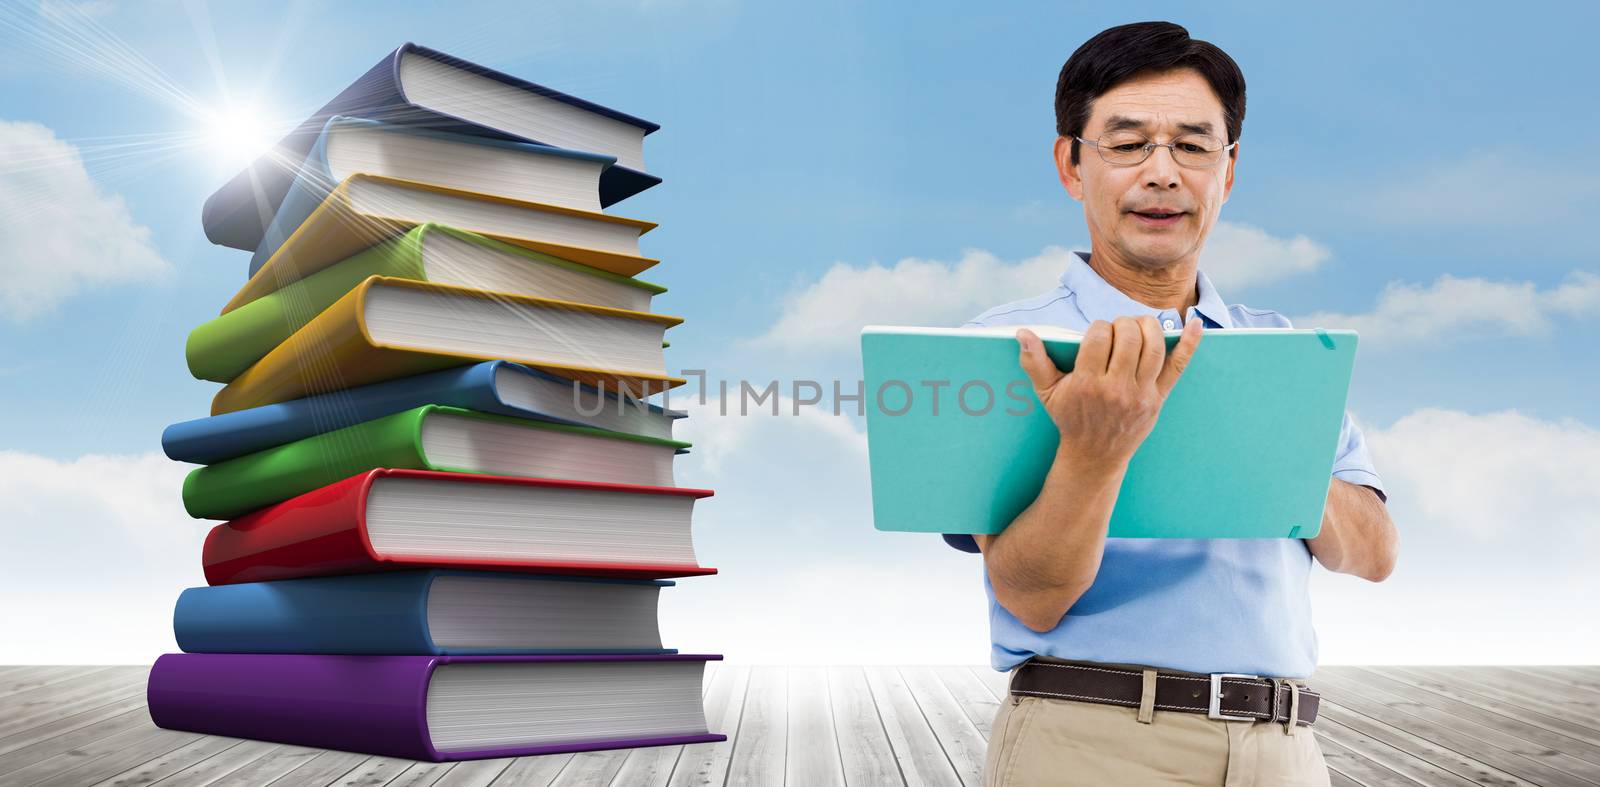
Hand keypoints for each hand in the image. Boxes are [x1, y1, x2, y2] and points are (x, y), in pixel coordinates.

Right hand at [1016, 316, 1202, 467]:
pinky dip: (1190, 343)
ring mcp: (1141, 394)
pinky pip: (1178, 366)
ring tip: (1138, 327)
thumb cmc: (1071, 419)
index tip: (1096, 335)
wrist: (1095, 456)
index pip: (1099, 335)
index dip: (1098, 327)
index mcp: (1088, 383)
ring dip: (1148, 327)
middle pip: (1128, 336)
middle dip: (1123, 324)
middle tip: (1117, 331)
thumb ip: (1034, 362)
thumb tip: (1022, 334)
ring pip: (1153, 345)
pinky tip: (1196, 323)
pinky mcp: (1158, 399)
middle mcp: (1116, 388)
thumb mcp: (1047, 393)